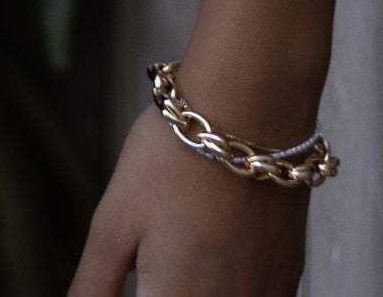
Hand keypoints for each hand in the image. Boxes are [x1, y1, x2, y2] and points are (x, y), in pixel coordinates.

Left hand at [64, 108, 312, 296]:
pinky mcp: (289, 274)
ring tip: (180, 248)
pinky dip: (228, 288)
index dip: (135, 294)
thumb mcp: (114, 221)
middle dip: (161, 290)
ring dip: (195, 290)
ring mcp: (265, 296)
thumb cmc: (175, 158)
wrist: (252, 105)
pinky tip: (214, 256)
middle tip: (151, 257)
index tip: (130, 274)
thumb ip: (93, 284)